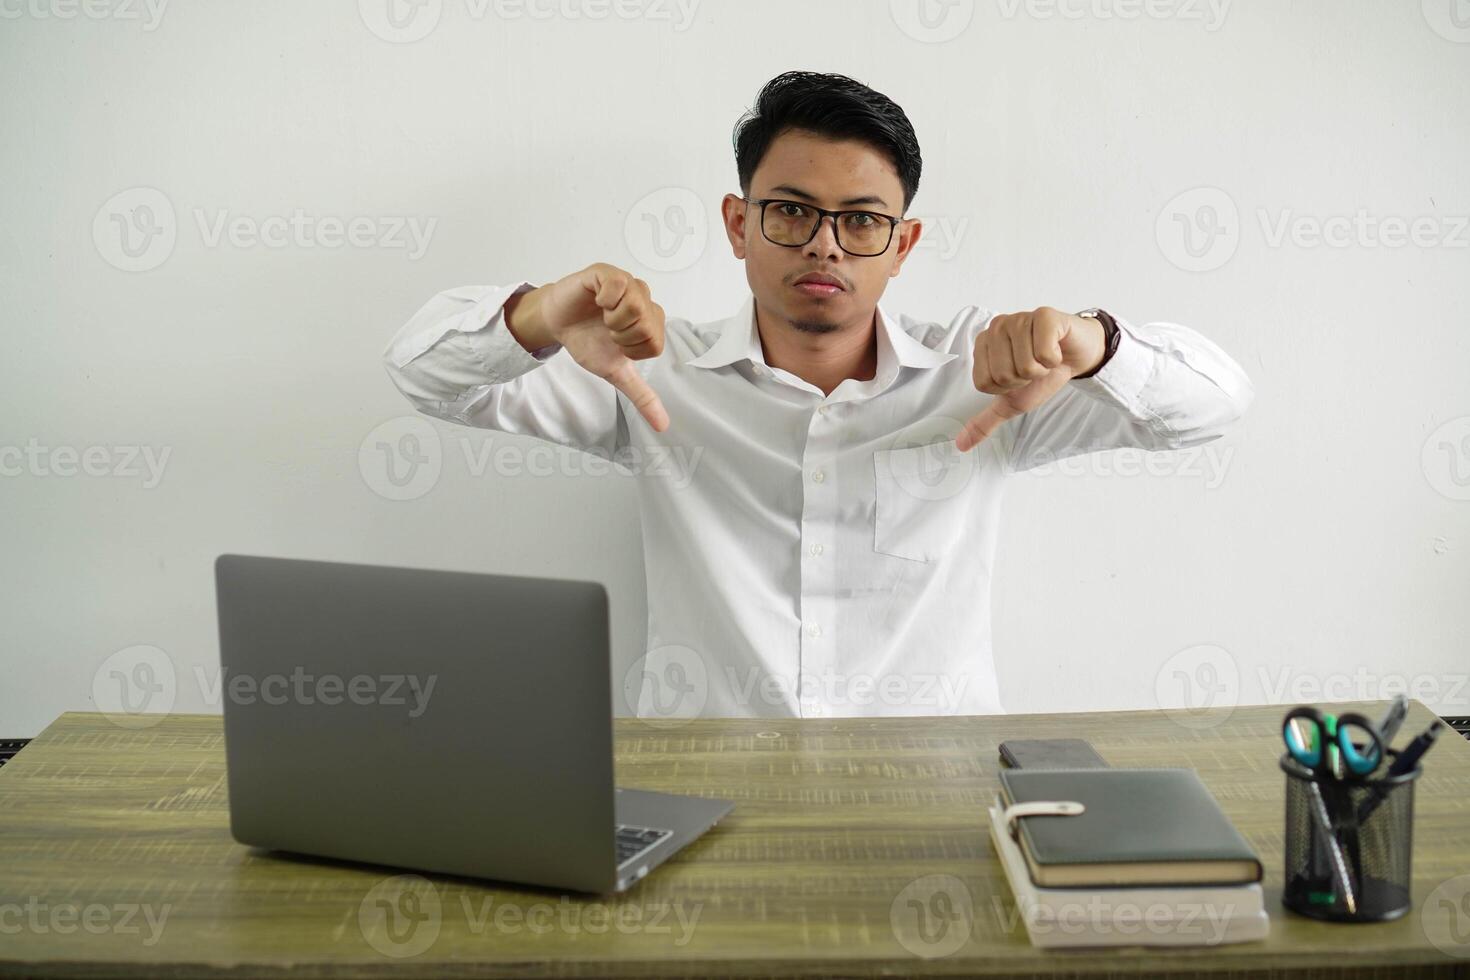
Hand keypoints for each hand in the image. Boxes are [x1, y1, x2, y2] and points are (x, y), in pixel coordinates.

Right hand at [515, 263, 669, 431]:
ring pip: (636, 306)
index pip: (655, 344)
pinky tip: (598, 301)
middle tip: (607, 331)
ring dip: (613, 320)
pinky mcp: (607, 273)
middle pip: (648, 326)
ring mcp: (627, 284)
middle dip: (622, 337)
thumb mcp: (616, 373)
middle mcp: (644, 301)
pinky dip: (606, 299)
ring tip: (602, 316)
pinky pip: (619, 284)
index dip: (631, 350)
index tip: (616, 344)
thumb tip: (663, 426)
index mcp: (651, 323)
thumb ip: (641, 395)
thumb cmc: (587, 341)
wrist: (556, 323)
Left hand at [955, 307, 1106, 451]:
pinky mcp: (1044, 316)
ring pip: (1025, 366)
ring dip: (1042, 369)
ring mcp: (1019, 318)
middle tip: (1036, 367)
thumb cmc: (1043, 374)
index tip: (1021, 377)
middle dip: (1026, 379)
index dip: (1007, 388)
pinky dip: (1055, 359)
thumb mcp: (1012, 402)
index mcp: (983, 344)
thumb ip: (985, 421)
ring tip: (1046, 358)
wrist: (1076, 357)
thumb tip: (962, 445)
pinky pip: (1044, 353)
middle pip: (1003, 375)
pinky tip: (1057, 349)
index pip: (985, 383)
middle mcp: (997, 327)